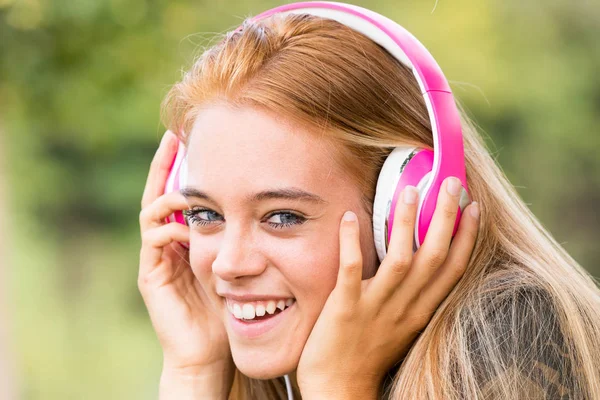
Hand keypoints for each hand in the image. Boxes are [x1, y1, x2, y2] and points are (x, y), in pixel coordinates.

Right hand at [138, 131, 232, 392]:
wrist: (213, 348)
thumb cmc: (232, 307)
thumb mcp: (242, 263)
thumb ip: (246, 236)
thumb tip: (276, 206)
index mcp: (189, 237)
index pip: (182, 193)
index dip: (185, 167)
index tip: (194, 137)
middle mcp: (169, 242)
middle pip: (160, 192)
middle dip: (165, 164)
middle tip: (175, 136)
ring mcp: (158, 256)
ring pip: (153, 212)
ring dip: (169, 193)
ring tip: (189, 184)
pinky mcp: (151, 274)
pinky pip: (154, 239)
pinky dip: (169, 226)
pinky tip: (188, 223)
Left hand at [296, 177, 479, 398]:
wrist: (338, 389)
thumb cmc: (368, 355)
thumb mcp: (402, 327)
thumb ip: (412, 297)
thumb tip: (417, 264)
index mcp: (421, 311)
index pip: (453, 269)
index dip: (466, 236)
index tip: (473, 207)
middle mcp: (405, 307)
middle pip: (434, 256)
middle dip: (445, 217)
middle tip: (452, 183)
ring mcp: (375, 306)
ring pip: (400, 259)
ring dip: (405, 223)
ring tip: (408, 192)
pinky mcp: (345, 307)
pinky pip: (351, 269)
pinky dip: (351, 242)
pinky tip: (348, 217)